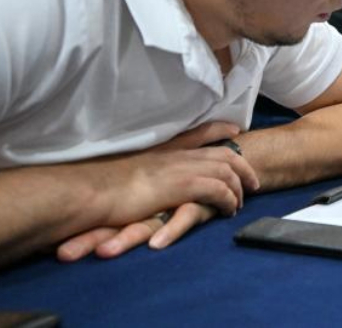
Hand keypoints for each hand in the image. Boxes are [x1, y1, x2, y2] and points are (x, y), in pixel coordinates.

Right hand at [59, 122, 258, 258]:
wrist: (88, 192)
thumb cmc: (94, 186)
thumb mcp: (119, 171)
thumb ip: (135, 172)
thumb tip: (133, 179)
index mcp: (161, 149)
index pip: (198, 133)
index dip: (218, 130)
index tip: (234, 131)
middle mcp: (175, 155)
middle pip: (223, 154)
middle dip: (242, 166)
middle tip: (253, 181)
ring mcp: (181, 168)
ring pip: (226, 172)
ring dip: (238, 188)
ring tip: (241, 202)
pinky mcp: (185, 186)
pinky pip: (219, 190)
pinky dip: (228, 200)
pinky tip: (229, 210)